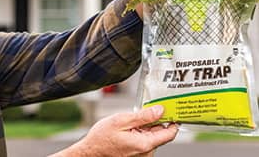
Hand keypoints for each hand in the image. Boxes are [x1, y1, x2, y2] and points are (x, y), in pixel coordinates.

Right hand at [51, 105, 177, 156]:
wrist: (91, 152)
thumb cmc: (101, 138)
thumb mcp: (121, 120)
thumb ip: (143, 116)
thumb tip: (159, 110)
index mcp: (145, 144)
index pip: (170, 133)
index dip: (172, 120)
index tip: (171, 111)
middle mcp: (146, 153)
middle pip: (159, 134)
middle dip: (152, 122)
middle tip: (140, 113)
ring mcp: (142, 155)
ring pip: (151, 137)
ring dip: (144, 128)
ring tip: (128, 124)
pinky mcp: (137, 155)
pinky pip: (144, 141)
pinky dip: (139, 133)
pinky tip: (127, 131)